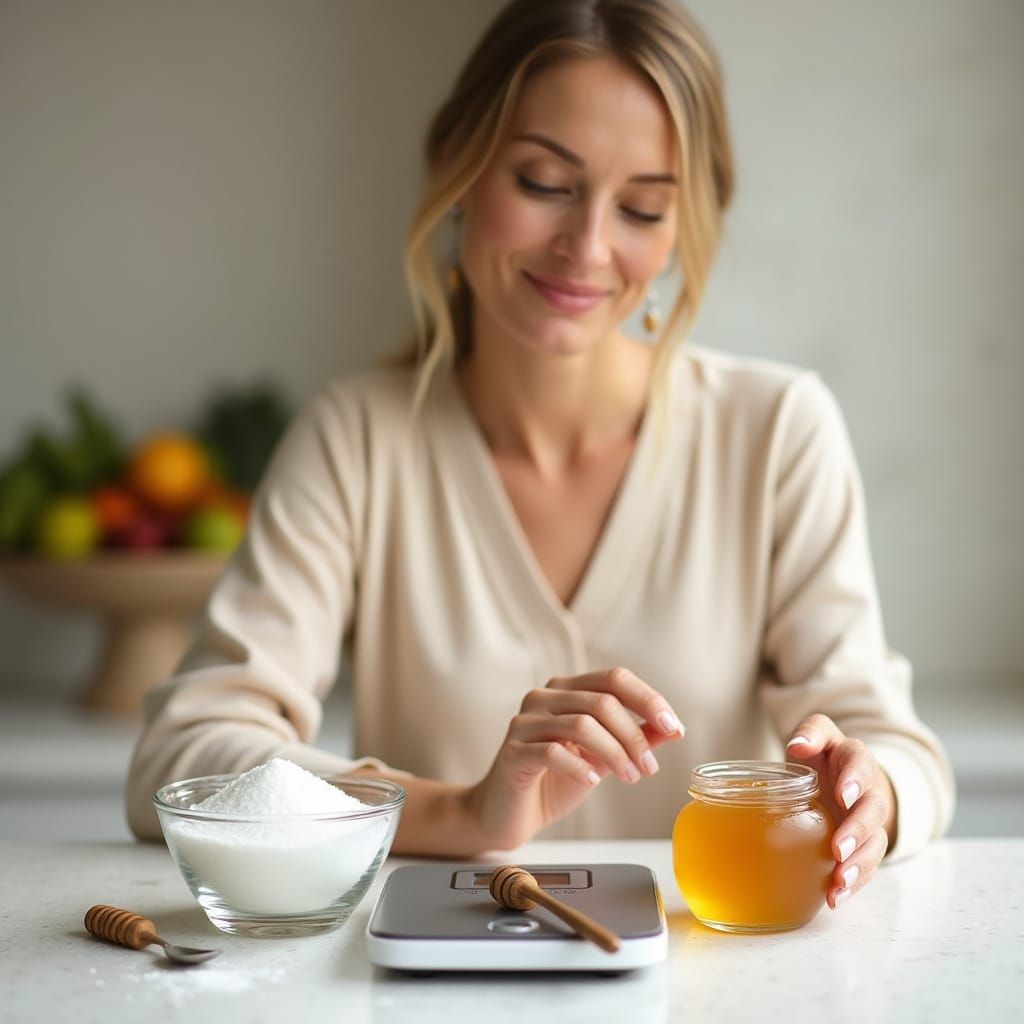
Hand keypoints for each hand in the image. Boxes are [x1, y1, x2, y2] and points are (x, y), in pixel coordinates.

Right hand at [466, 667, 683, 849]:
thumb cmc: (555, 781)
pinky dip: (580, 767)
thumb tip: (674, 728)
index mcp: (567, 690)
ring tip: (629, 777)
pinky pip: (552, 752)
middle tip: (649, 767)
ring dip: (615, 753)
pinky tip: (592, 781)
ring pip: (581, 724)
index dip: (648, 699)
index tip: (675, 727)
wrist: (507, 813)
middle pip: (601, 702)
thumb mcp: (604, 758)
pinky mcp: (512, 753)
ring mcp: (524, 723)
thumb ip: (634, 739)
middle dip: (634, 736)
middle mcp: (543, 697)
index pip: (614, 678)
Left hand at [786, 714, 896, 908]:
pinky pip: (866, 866)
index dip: (856, 780)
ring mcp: (868, 822)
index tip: (844, 796)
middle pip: (873, 810)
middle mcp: (868, 792)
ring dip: (860, 863)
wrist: (840, 779)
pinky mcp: (864, 846)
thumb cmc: (822, 757)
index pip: (861, 764)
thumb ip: (811, 733)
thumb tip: (798, 745)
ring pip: (875, 843)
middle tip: (839, 848)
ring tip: (841, 881)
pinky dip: (854, 883)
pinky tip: (836, 897)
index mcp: (855, 760)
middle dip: (858, 830)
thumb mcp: (818, 736)